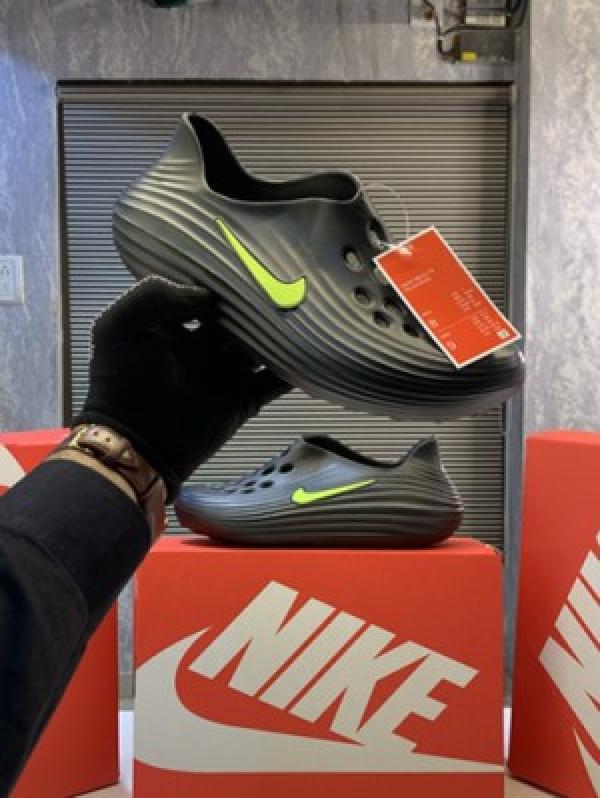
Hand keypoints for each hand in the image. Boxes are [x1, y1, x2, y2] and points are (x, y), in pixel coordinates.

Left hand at [73, 277, 289, 499]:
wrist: (136, 444)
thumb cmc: (121, 382)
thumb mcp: (117, 326)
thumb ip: (154, 295)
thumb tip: (207, 295)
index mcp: (173, 326)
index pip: (204, 295)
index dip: (223, 281)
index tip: (249, 263)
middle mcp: (202, 347)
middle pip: (238, 320)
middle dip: (257, 305)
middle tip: (285, 284)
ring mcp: (225, 374)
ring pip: (260, 347)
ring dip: (279, 333)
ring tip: (304, 312)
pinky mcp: (243, 401)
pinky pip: (274, 382)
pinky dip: (292, 371)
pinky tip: (311, 353)